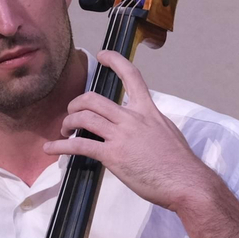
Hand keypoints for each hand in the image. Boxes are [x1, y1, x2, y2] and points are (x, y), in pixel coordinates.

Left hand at [43, 51, 222, 212]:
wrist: (187, 182)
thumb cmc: (180, 163)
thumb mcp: (168, 132)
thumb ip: (151, 124)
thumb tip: (140, 125)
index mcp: (148, 111)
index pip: (132, 77)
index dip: (115, 61)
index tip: (103, 55)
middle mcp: (132, 118)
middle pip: (94, 99)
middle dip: (76, 104)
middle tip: (72, 114)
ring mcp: (121, 136)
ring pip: (84, 117)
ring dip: (68, 122)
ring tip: (65, 131)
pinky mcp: (113, 156)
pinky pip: (80, 145)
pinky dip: (61, 146)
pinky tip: (51, 148)